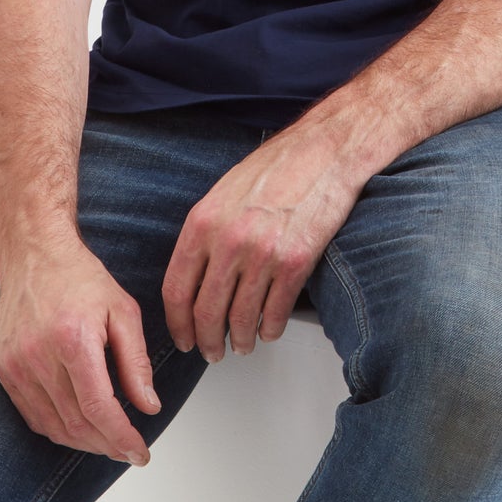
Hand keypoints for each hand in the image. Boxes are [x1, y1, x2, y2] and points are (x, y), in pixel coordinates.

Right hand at [0, 237, 160, 463]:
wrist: (34, 257)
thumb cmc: (82, 279)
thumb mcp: (123, 311)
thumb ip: (136, 362)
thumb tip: (148, 406)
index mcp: (73, 339)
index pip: (98, 407)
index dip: (121, 436)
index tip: (140, 452)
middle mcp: (38, 357)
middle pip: (75, 423)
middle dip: (107, 444)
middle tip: (130, 449)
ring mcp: (16, 367)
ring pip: (53, 426)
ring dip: (84, 442)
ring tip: (109, 442)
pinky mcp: (3, 372)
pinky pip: (33, 416)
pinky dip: (58, 429)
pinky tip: (80, 428)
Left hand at [161, 124, 362, 362]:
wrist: (326, 149)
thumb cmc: (278, 165)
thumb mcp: (224, 192)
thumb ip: (205, 233)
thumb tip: (194, 275)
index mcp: (203, 221)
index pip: (176, 290)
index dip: (177, 324)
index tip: (183, 338)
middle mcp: (229, 240)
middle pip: (206, 313)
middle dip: (207, 342)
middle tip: (212, 352)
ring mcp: (263, 253)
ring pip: (241, 319)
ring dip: (240, 340)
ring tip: (242, 344)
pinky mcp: (296, 261)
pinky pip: (276, 311)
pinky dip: (271, 329)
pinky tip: (270, 329)